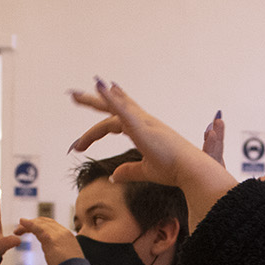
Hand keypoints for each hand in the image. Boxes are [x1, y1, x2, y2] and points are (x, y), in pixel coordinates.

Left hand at [13, 217, 81, 264]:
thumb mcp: (66, 257)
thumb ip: (57, 250)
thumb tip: (49, 250)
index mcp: (68, 237)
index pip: (52, 225)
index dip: (40, 224)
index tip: (31, 229)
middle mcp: (64, 233)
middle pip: (46, 222)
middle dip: (33, 223)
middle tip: (21, 229)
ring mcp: (58, 234)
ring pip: (41, 224)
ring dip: (27, 225)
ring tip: (17, 230)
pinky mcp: (51, 239)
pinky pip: (38, 228)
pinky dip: (29, 224)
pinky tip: (22, 222)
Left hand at [67, 80, 236, 217]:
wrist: (190, 170)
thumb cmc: (174, 170)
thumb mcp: (146, 171)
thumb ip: (129, 172)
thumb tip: (113, 177)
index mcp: (144, 130)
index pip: (119, 119)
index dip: (104, 115)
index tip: (91, 111)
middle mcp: (143, 121)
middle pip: (113, 107)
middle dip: (93, 100)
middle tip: (74, 95)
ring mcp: (142, 122)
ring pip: (112, 109)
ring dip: (92, 100)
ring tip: (74, 95)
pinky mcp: (141, 126)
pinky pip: (122, 110)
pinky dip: (110, 98)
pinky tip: (99, 88)